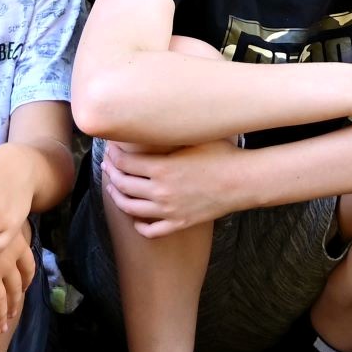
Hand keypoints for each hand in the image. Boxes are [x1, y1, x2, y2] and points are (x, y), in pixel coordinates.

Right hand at [0, 224, 36, 333]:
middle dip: (14, 303)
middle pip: (16, 287)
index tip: (25, 289)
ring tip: (0, 328)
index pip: (29, 266)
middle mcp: (8, 259)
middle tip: (11, 314)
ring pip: (1, 300)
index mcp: (16, 243)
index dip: (27, 280)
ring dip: (1, 316)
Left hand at [97, 139, 240, 235]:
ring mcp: (169, 210)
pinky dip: (139, 225)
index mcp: (161, 168)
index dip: (113, 154)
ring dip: (117, 197)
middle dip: (111, 173)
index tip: (111, 148)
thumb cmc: (222, 155)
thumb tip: (149, 121)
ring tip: (113, 189)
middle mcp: (160, 191)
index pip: (123, 162)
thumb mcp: (193, 138)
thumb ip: (169, 135)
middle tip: (108, 165)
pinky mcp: (179, 223)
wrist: (243, 181)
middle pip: (122, 184)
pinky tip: (137, 219)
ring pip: (131, 208)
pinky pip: (151, 230)